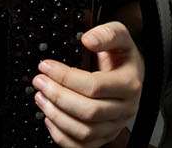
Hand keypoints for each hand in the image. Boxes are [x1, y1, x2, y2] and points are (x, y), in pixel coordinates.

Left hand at [32, 19, 144, 147]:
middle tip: (39, 81)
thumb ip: (107, 33)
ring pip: (84, 131)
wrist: (132, 76)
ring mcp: (115, 126)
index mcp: (130, 84)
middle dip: (58, 96)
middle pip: (88, 111)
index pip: (94, 86)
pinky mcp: (105, 137)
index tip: (46, 66)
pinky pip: (81, 146)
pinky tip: (49, 118)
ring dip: (56, 115)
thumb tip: (88, 40)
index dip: (66, 77)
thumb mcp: (121, 37)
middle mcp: (125, 109)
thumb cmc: (122, 57)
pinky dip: (61, 136)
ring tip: (40, 97)